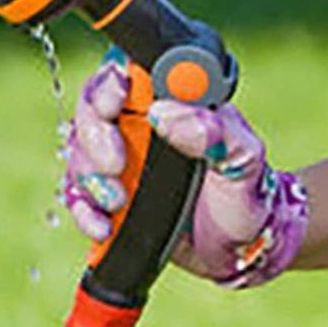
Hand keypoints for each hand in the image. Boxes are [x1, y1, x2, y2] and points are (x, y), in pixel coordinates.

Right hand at [64, 52, 308, 288]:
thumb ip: (217, 133)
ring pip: (80, 155)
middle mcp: (140, 129)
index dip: (110, 82)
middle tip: (116, 164)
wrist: (242, 251)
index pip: (125, 75)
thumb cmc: (247, 196)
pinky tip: (103, 226)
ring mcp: (123, 166)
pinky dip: (84, 212)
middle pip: (90, 112)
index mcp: (172, 105)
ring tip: (117, 202)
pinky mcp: (112, 203)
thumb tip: (167, 114)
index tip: (117, 99)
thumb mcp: (245, 161)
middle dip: (94, 136)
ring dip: (89, 178)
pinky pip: (80, 199)